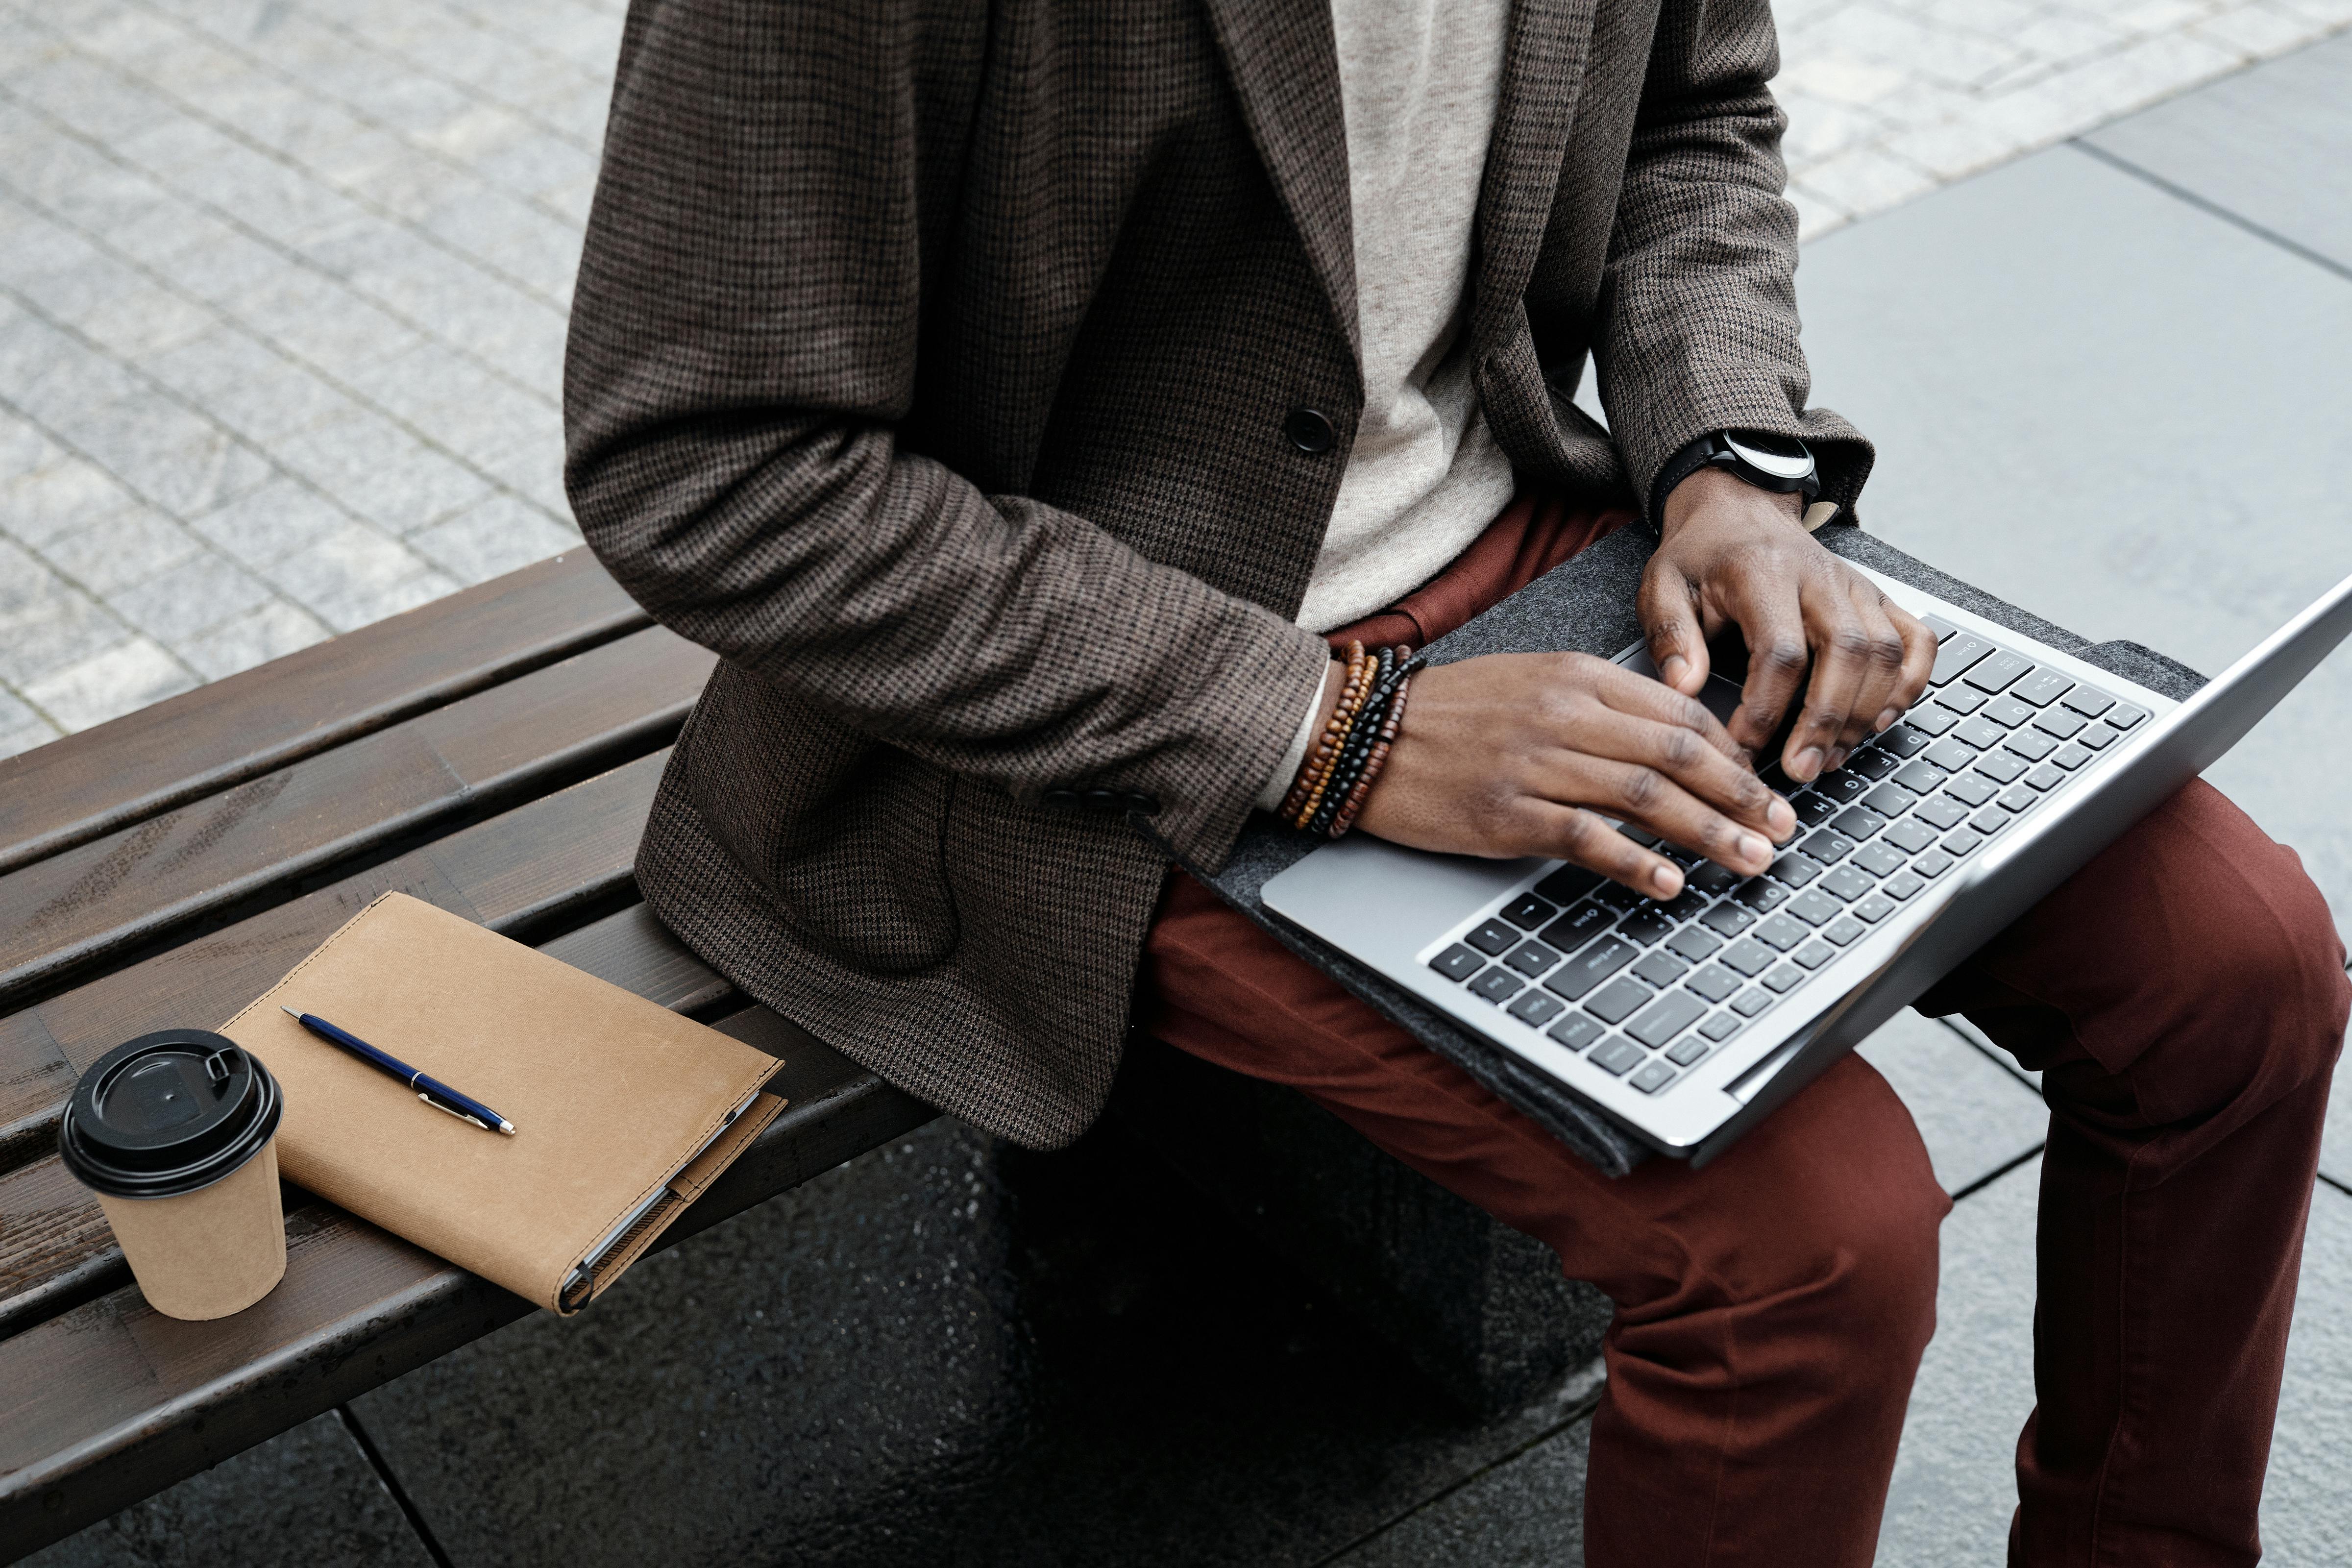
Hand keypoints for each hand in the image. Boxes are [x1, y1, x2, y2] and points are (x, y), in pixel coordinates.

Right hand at [1353, 651, 1798, 899]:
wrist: (1364, 736)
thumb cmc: (1448, 714)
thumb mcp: (1531, 681)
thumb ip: (1598, 702)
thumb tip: (1671, 740)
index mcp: (1576, 675)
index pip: (1679, 712)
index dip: (1734, 753)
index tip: (1763, 784)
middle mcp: (1564, 714)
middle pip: (1677, 755)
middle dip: (1742, 795)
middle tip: (1781, 829)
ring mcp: (1536, 765)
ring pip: (1645, 797)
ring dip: (1709, 833)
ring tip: (1749, 860)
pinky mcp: (1506, 813)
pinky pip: (1587, 838)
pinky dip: (1636, 863)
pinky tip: (1668, 883)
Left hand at [1638, 467, 1935, 781]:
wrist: (1740, 509)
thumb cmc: (1703, 555)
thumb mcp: (1664, 584)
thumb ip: (1670, 634)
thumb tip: (1685, 687)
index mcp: (1764, 574)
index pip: (1780, 651)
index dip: (1766, 709)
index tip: (1743, 749)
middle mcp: (1821, 578)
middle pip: (1848, 652)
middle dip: (1827, 720)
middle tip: (1801, 769)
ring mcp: (1857, 588)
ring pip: (1885, 653)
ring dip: (1864, 713)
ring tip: (1829, 757)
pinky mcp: (1879, 598)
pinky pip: (1917, 641)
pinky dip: (1908, 685)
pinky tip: (1878, 722)